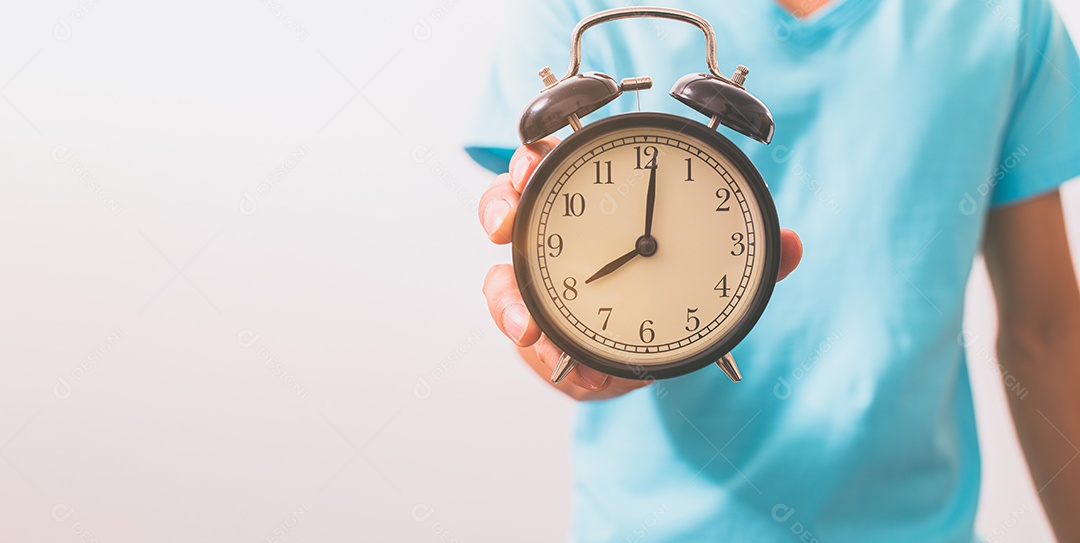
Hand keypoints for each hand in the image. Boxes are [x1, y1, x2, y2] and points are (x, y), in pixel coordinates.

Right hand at [479, 137, 803, 400]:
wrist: (650, 350)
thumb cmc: (673, 293)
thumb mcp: (712, 269)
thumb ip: (749, 255)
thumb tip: (792, 244)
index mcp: (594, 200)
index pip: (556, 161)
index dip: (537, 154)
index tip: (537, 161)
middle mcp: (555, 233)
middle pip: (508, 202)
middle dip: (499, 206)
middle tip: (505, 225)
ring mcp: (538, 282)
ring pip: (500, 274)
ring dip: (505, 299)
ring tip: (527, 327)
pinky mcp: (534, 326)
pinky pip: (518, 329)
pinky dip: (535, 347)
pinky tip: (557, 359)